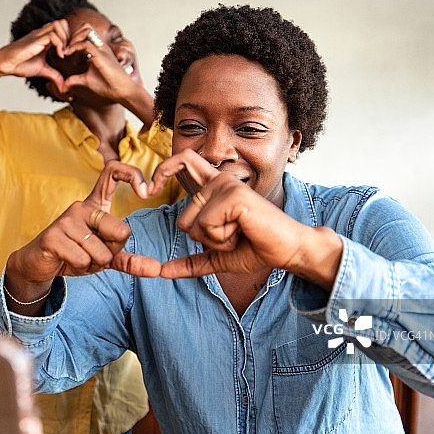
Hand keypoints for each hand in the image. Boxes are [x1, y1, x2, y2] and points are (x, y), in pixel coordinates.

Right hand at [0, 20, 70, 90]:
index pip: (62, 28)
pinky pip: (52, 36)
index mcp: (44, 38)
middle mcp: (42, 34)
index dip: (70, 38)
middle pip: (62, 23)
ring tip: (64, 53)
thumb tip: (63, 86)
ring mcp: (38, 35)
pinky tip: (59, 56)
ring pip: (59, 25)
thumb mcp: (42, 70)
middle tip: (69, 51)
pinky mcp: (34, 40)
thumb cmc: (20, 65)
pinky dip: (60, 45)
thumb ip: (54, 75)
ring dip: (65, 39)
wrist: (4, 64)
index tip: (70, 53)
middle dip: (70, 36)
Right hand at [4, 161, 162, 304]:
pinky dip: (81, 268)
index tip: (146, 192)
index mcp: (95, 204)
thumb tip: (157, 269)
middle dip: (112, 252)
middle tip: (93, 254)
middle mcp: (81, 206)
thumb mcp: (105, 257)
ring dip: (94, 264)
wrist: (37, 265)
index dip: (133, 174)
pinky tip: (67, 261)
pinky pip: (84, 260)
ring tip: (77, 257)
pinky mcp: (54, 236)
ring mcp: (66, 219)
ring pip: (102, 252)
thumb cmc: (74, 255)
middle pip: (122, 230)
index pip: (113, 172)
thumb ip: (130, 261)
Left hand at [55, 22, 140, 104]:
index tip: (64, 51)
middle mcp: (100, 46)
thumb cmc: (108, 86)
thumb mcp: (86, 81)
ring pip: (86, 30)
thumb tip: (62, 85)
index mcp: (98, 49)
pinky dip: (74, 47)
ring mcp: (102, 49)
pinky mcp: (101, 55)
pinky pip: (85, 44)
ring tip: (66, 51)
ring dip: (73, 38)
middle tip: (64, 49)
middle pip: (85, 27)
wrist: (123, 92)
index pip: (85, 33)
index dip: (73, 38)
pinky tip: (68, 55)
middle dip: (72, 35)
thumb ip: (74, 80)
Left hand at [159, 170, 342, 290]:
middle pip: (183, 218)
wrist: (286, 250)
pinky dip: (222, 238)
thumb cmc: (256, 248)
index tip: (147, 189)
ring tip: (239, 232)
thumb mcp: (217, 258)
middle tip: (232, 235)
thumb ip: (190, 263)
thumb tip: (162, 271)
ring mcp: (226, 185)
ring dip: (215, 240)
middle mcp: (219, 181)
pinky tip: (243, 230)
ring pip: (193, 224)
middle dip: (204, 240)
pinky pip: (206, 225)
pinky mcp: (232, 195)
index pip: (182, 161)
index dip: (162, 169)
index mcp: (214, 188)